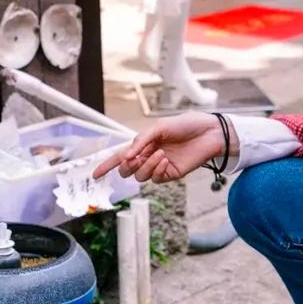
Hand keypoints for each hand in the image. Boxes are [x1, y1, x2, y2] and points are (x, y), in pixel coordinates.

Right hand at [92, 111, 232, 183]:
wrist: (208, 132)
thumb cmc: (185, 125)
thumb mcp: (159, 127)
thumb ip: (140, 141)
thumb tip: (126, 157)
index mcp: (143, 143)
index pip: (120, 157)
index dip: (107, 165)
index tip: (95, 175)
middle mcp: (148, 156)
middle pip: (127, 170)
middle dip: (127, 166)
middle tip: (136, 157)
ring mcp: (159, 167)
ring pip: (141, 176)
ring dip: (146, 166)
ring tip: (159, 153)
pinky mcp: (171, 174)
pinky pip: (156, 178)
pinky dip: (157, 170)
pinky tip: (165, 160)